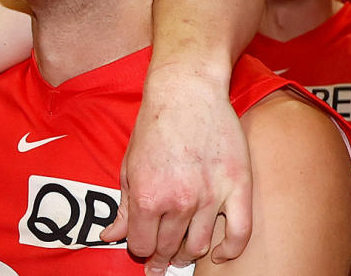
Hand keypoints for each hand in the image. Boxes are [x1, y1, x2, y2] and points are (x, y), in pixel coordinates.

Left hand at [100, 66, 251, 274]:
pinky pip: (240, 233)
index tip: (142, 247)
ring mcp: (211, 196)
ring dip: (188, 255)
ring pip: (200, 246)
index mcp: (148, 197)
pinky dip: (229, 251)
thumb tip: (110, 236)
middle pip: (169, 248)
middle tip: (161, 260)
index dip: (139, 249)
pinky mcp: (238, 186)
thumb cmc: (153, 125)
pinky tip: (219, 255)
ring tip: (182, 253)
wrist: (186, 91)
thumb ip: (124, 206)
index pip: (142, 245)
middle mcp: (179, 201)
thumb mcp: (129, 166)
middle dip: (161, 257)